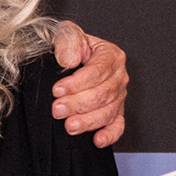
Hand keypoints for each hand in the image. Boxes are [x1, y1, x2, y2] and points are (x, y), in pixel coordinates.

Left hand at [50, 20, 128, 147]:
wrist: (67, 59)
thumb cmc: (68, 47)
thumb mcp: (65, 35)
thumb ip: (68, 42)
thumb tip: (69, 60)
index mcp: (110, 55)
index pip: (99, 70)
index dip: (78, 82)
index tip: (58, 90)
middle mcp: (117, 76)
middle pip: (104, 93)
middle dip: (79, 104)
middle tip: (58, 109)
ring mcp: (117, 96)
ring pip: (109, 111)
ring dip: (89, 121)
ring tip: (70, 126)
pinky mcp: (114, 113)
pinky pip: (117, 126)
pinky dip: (109, 135)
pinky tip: (97, 140)